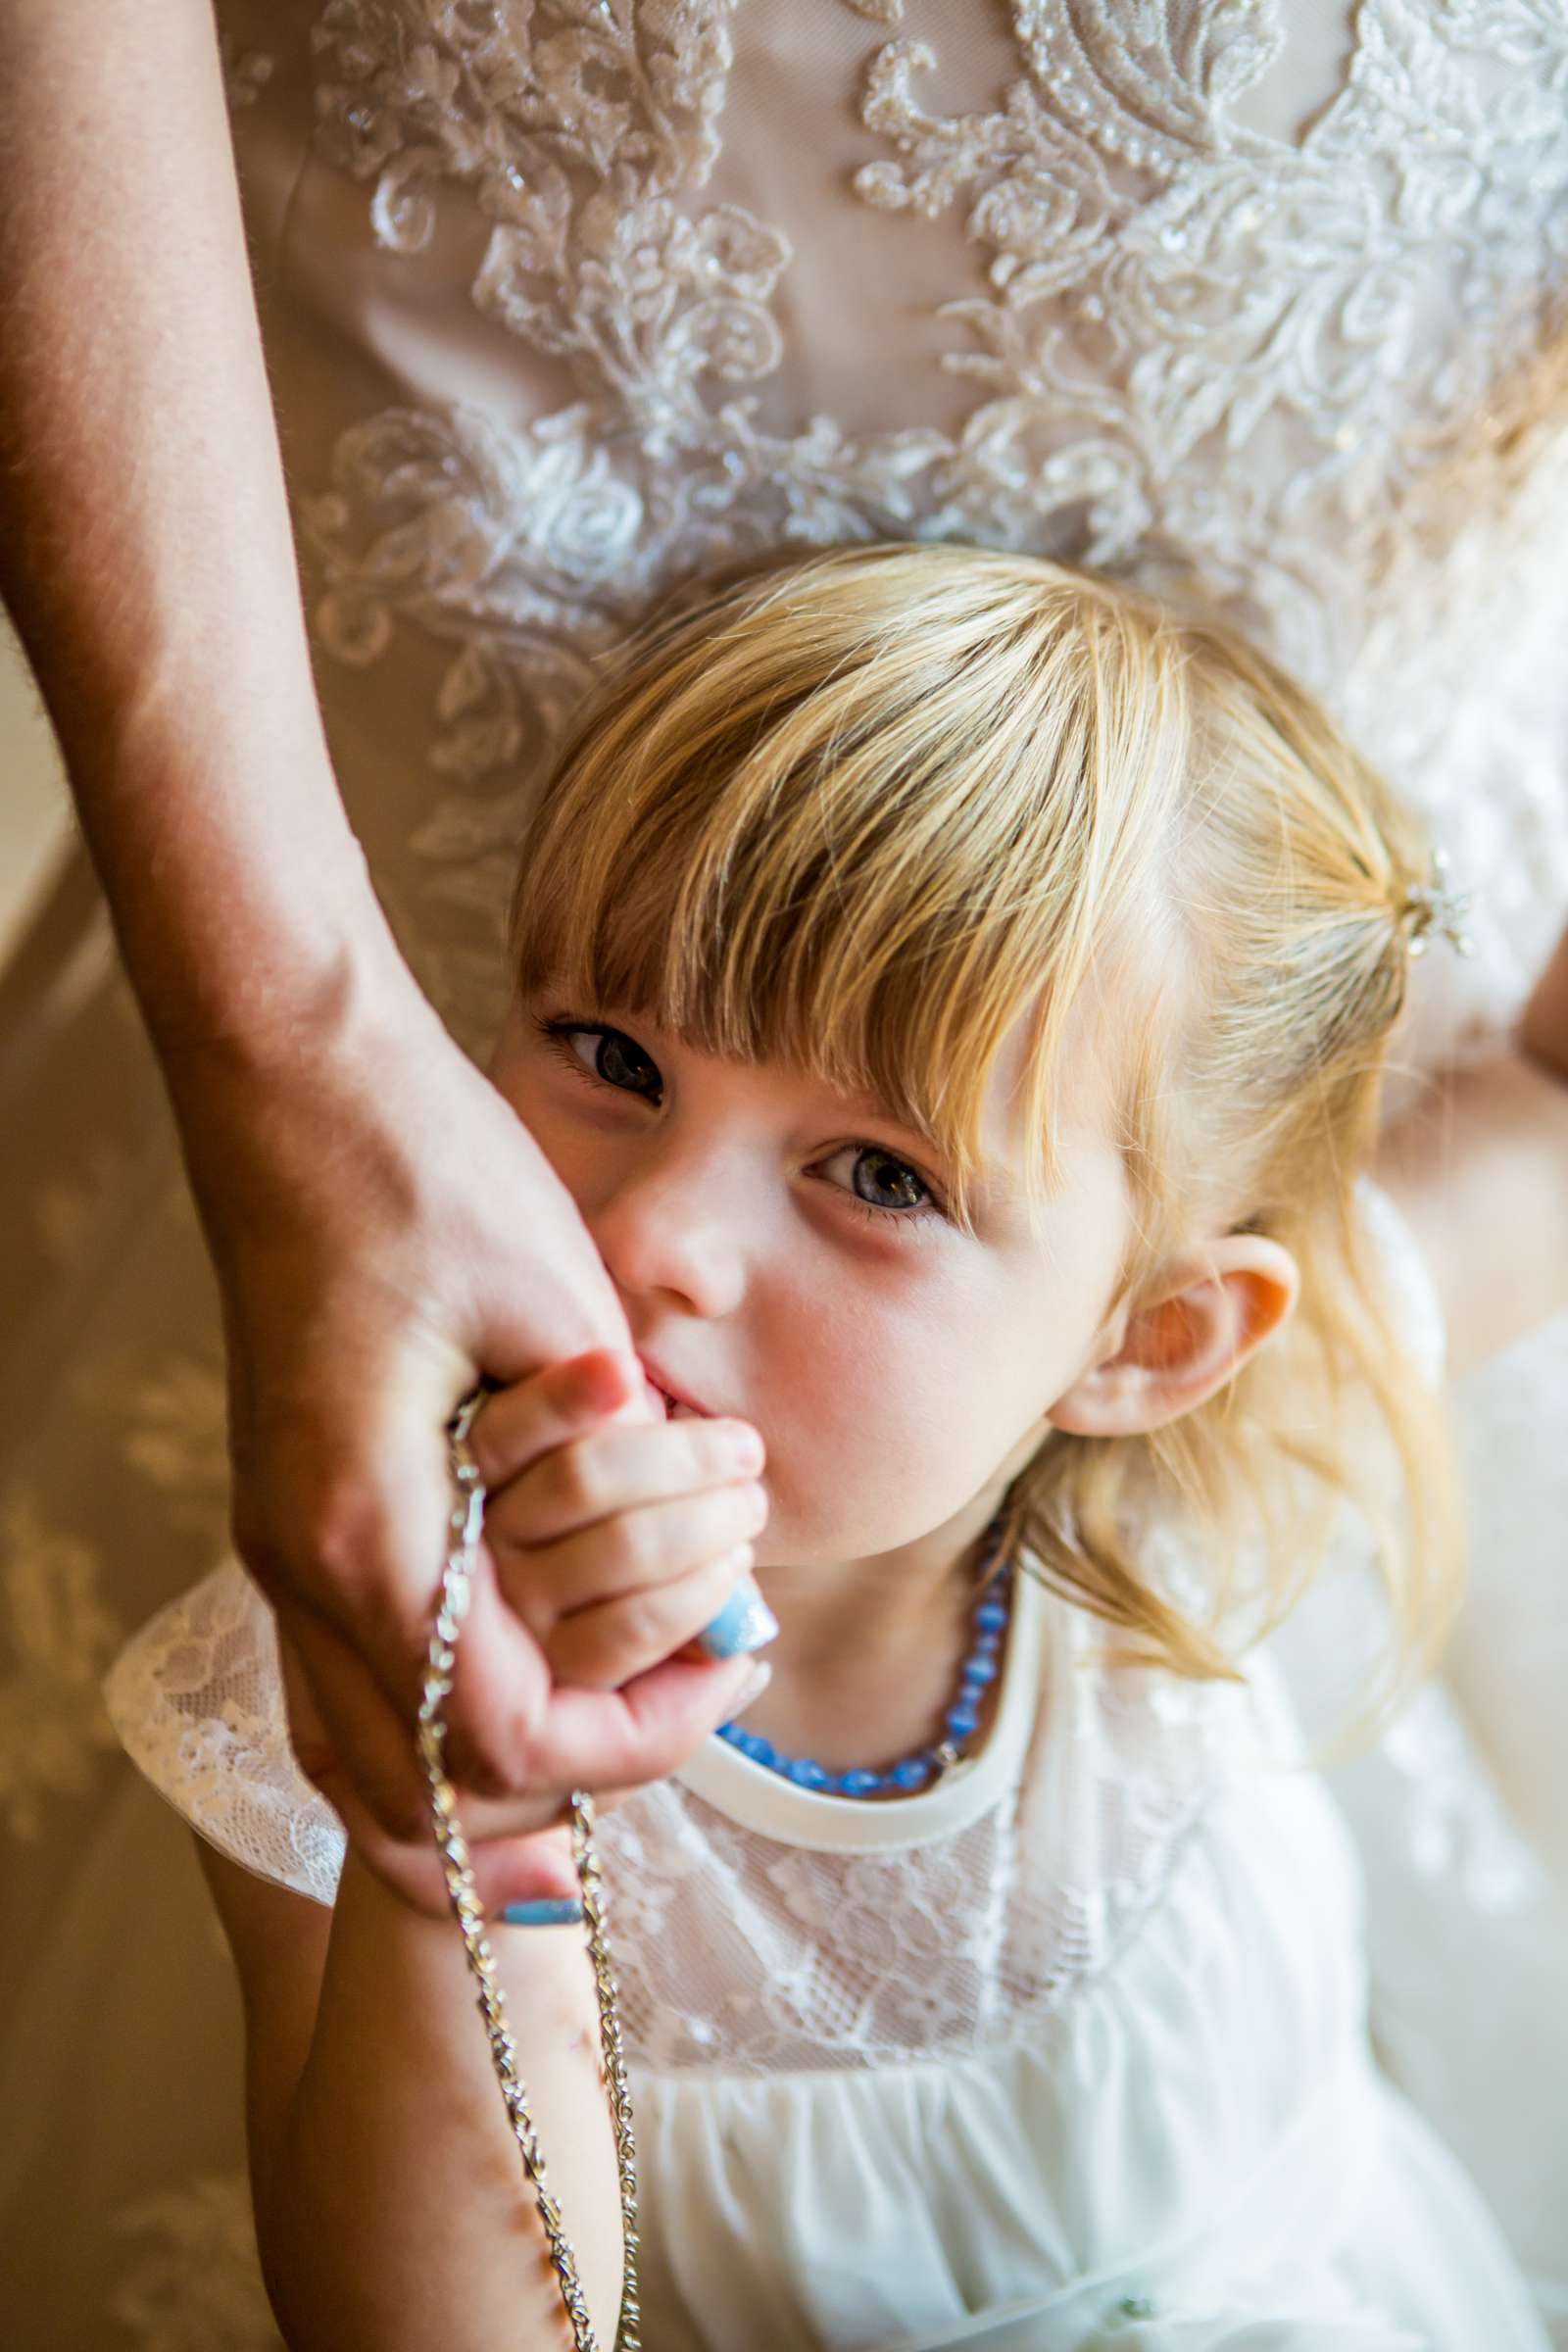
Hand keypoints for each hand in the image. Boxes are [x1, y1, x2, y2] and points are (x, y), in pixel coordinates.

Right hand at [161, 953, 764, 1879]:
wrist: (298, 1082)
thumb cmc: (431, 1174)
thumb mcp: (564, 1318)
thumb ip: (618, 1469)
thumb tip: (702, 1574)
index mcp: (369, 1533)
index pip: (505, 1743)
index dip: (636, 1738)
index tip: (733, 1668)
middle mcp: (304, 1563)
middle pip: (419, 1790)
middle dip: (565, 1781)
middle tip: (684, 1709)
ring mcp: (282, 1538)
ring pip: (366, 1744)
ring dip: (493, 1758)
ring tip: (622, 1707)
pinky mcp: (293, 1500)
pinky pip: (357, 1664)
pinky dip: (449, 1690)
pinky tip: (543, 1644)